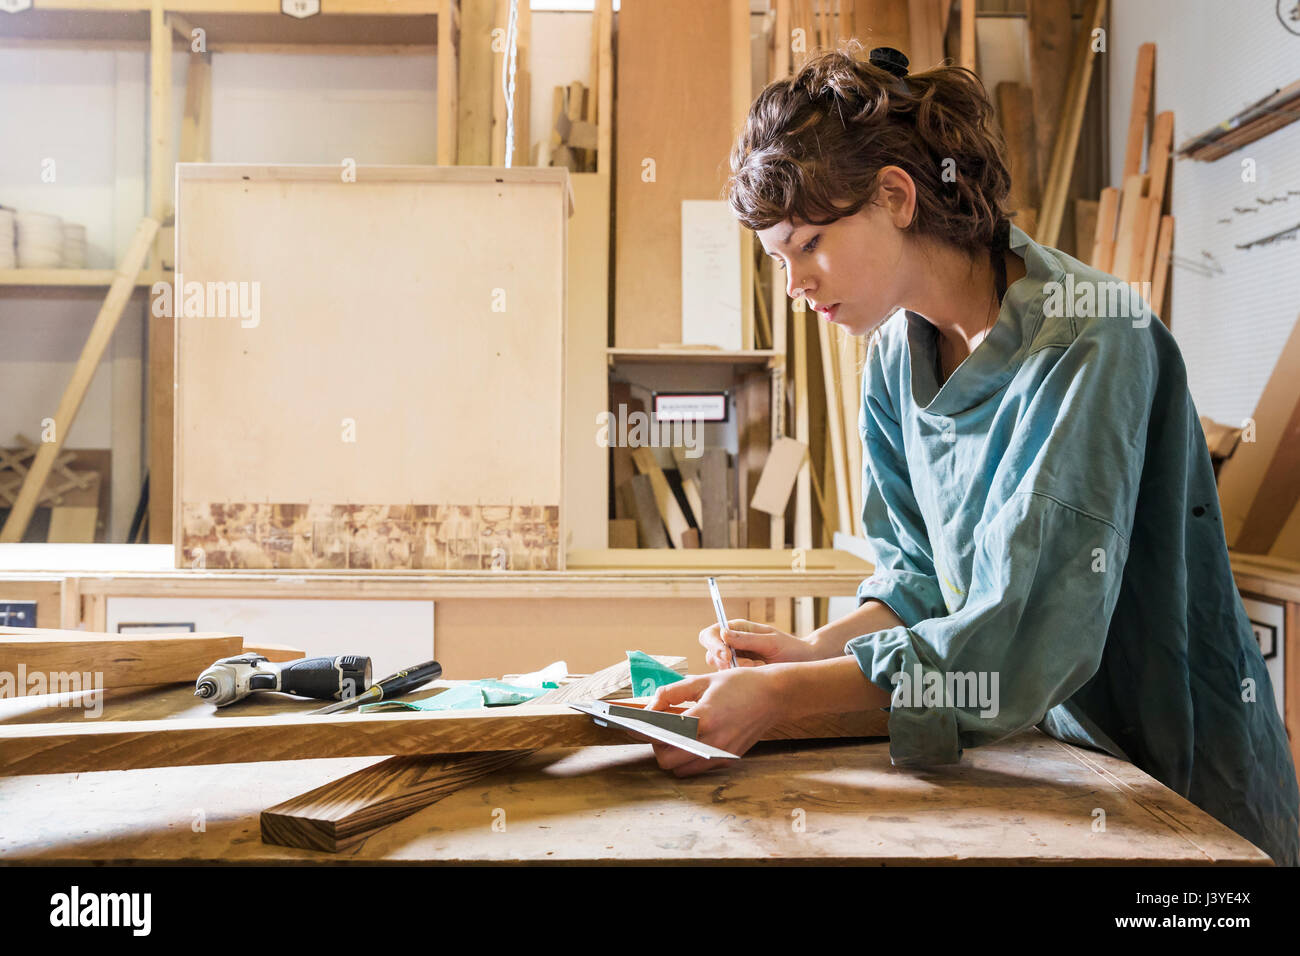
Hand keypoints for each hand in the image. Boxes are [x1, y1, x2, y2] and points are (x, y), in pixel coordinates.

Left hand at [645, 667, 785, 776]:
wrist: (773, 695)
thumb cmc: (738, 684)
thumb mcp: (702, 680)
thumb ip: (672, 693)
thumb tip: (651, 707)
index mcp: (704, 717)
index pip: (662, 736)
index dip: (646, 732)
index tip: (637, 726)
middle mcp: (712, 740)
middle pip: (667, 761)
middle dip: (658, 747)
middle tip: (659, 730)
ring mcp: (721, 753)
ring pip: (681, 770)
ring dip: (672, 757)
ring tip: (674, 737)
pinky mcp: (728, 759)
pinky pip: (698, 768)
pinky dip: (688, 760)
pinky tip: (691, 741)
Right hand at [699, 618, 815, 670]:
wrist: (804, 663)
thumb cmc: (790, 648)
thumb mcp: (770, 641)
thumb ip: (747, 639)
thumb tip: (723, 634)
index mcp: (737, 629)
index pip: (710, 634)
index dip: (713, 645)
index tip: (727, 656)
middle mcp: (732, 644)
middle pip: (711, 654)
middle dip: (725, 662)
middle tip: (747, 666)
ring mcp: (736, 661)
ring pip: (720, 669)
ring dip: (738, 670)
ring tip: (760, 667)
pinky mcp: (741, 675)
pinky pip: (732, 680)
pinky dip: (744, 679)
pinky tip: (760, 673)